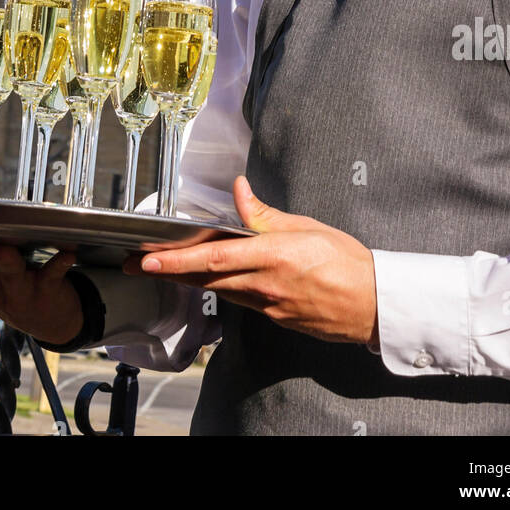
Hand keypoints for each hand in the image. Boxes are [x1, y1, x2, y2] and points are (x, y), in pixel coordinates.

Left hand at [123, 176, 378, 344]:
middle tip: (137, 264)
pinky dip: (219, 288)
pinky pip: (239, 300)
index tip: (148, 258)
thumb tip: (239, 191)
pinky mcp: (274, 317)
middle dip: (167, 272)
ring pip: (218, 291)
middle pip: (205, 280)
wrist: (372, 304)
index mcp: (272, 257)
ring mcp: (267, 306)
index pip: (213, 260)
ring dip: (188, 281)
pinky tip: (208, 279)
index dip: (176, 261)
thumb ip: (266, 214)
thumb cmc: (345, 261)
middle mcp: (264, 285)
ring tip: (162, 268)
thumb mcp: (306, 227)